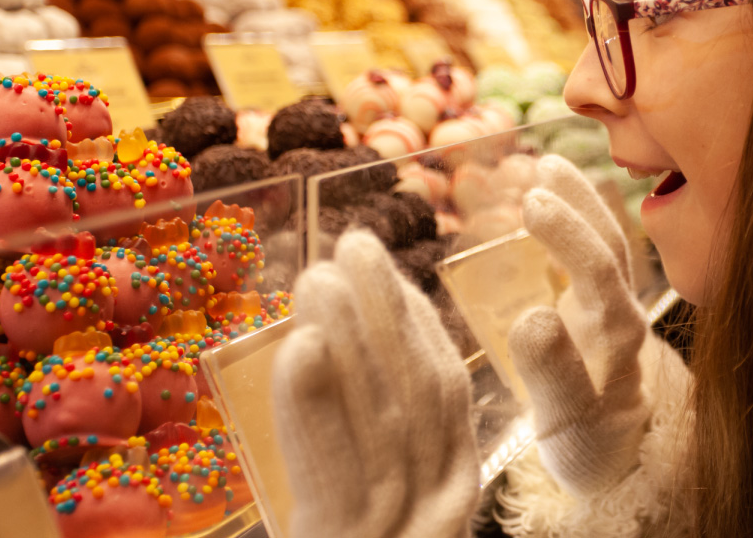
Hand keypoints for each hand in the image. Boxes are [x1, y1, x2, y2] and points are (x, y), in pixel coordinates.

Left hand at [274, 230, 477, 537]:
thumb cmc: (356, 533)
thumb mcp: (379, 499)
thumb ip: (372, 440)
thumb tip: (331, 341)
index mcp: (452, 489)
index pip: (445, 395)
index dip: (416, 323)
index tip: (384, 270)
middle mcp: (437, 506)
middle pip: (420, 398)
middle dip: (388, 310)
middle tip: (354, 244)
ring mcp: (399, 532)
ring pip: (382, 421)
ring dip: (350, 337)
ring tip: (319, 277)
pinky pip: (331, 474)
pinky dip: (314, 405)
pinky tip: (299, 349)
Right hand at [508, 155, 651, 497]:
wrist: (616, 455)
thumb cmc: (588, 443)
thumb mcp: (567, 422)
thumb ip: (552, 374)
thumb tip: (533, 317)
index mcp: (616, 341)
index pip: (600, 277)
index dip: (570, 238)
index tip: (533, 205)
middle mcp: (621, 316)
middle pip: (608, 252)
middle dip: (575, 210)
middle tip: (536, 177)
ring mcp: (613, 308)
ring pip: (607, 246)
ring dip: (580, 203)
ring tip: (547, 166)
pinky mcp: (601, 306)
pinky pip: (594, 252)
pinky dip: (576, 217)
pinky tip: (553, 190)